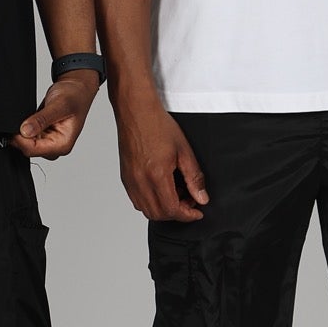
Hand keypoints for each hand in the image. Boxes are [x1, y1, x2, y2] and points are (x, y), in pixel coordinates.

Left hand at [12, 70, 100, 158]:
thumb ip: (42, 119)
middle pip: (28, 149)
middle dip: (21, 136)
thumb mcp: (58, 105)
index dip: (21, 139)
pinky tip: (31, 119)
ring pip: (26, 144)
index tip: (16, 126)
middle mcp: (56, 146)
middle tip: (24, 118)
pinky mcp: (43, 136)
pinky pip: (27, 137)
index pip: (34, 150)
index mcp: (63, 144)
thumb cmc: (74, 97)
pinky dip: (24, 129)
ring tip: (33, 116)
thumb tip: (25, 131)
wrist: (76, 89)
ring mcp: (49, 142)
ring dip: (23, 132)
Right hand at [115, 92, 208, 221]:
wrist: (136, 111)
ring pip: (147, 210)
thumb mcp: (184, 151)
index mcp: (156, 175)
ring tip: (177, 193)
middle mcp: (140, 181)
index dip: (187, 215)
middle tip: (189, 200)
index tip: (197, 212)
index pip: (172, 209)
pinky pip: (137, 200)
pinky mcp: (125, 178)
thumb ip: (194, 178)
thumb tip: (201, 197)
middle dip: (177, 213)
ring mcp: (130, 181)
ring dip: (164, 209)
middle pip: (159, 214)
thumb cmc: (157, 125)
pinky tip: (162, 188)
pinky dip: (152, 202)